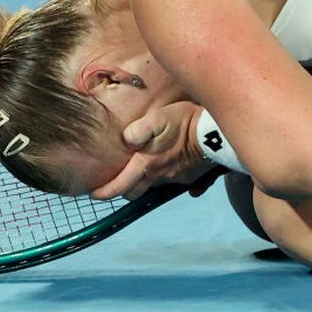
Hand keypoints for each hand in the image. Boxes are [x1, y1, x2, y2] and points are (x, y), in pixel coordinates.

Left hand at [91, 102, 217, 200]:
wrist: (217, 133)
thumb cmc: (186, 122)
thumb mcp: (158, 119)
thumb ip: (137, 131)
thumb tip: (125, 140)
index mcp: (146, 165)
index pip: (120, 186)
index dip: (104, 192)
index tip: (94, 192)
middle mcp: (159, 176)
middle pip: (135, 193)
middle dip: (123, 190)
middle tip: (116, 183)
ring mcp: (175, 179)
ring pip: (153, 187)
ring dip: (145, 183)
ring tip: (141, 171)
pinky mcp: (190, 178)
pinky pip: (174, 183)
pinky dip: (168, 177)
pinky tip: (170, 166)